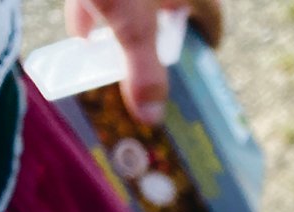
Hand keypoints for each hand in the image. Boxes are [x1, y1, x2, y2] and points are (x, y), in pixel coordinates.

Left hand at [64, 0, 223, 123]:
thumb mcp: (134, 26)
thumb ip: (144, 71)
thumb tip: (152, 118)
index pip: (211, 19)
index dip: (207, 41)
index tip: (201, 62)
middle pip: (173, 15)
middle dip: (163, 44)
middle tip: (156, 74)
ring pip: (138, 6)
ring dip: (127, 31)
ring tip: (117, 61)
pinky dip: (96, 14)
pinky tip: (82, 35)